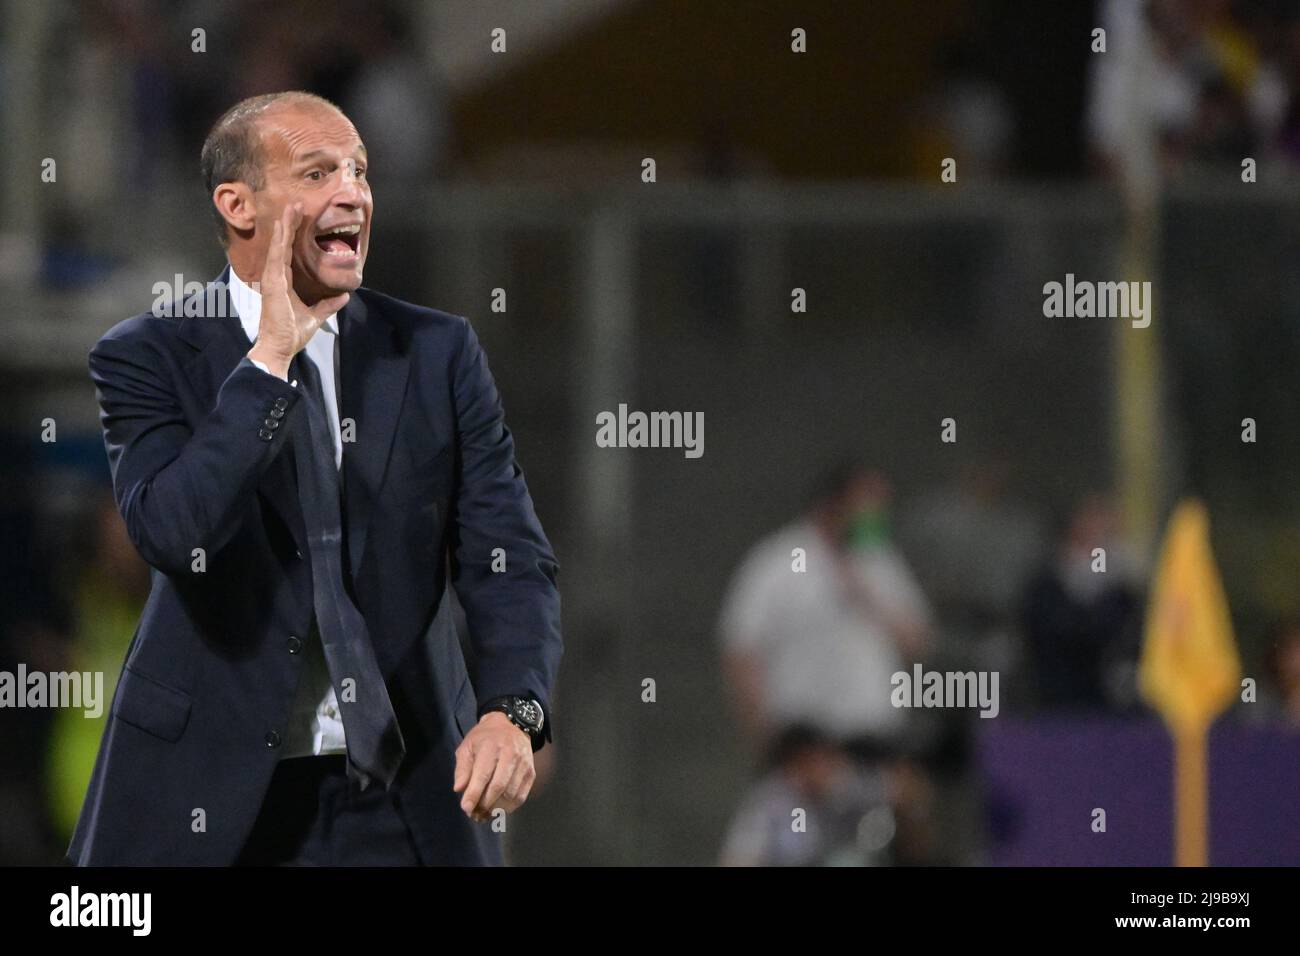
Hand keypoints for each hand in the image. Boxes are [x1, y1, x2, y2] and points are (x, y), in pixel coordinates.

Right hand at [247, 203, 349, 377]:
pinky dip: (280, 240)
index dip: (293, 235)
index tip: (299, 217)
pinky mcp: (272, 283)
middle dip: (289, 223)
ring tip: (291, 207)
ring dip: (285, 226)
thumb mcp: (315, 316)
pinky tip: (283, 225)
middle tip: (296, 203)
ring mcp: (272, 279)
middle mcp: (276, 277)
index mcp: (283, 282)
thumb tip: (343, 296)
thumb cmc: (292, 334)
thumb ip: (327, 305)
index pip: (288, 253)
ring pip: (279, 246)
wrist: (281, 348)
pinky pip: (277, 257)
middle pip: (283, 244)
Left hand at [452, 712, 535, 822]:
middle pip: (498, 787)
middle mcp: (510, 754)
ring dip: (496, 809)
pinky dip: (509, 807)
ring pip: (510, 794)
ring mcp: (523, 764)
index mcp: (491, 746)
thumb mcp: (467, 746)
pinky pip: (521, 796)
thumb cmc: (484, 738)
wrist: (512, 725)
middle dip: (484, 804)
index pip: (483, 775)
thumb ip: (462, 768)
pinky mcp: (531, 773)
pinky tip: (498, 809)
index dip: (474, 794)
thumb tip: (459, 789)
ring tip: (484, 814)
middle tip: (474, 814)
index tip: (466, 808)